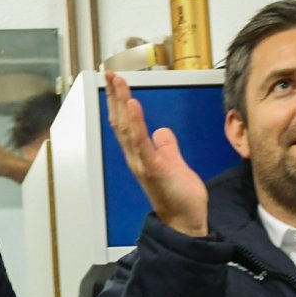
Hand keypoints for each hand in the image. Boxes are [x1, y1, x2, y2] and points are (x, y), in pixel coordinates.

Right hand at [105, 71, 208, 235]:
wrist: (185, 221)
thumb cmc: (179, 197)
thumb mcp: (174, 164)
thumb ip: (167, 147)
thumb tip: (162, 132)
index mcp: (140, 154)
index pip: (125, 123)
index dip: (119, 101)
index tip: (116, 81)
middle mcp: (135, 157)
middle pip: (120, 121)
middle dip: (115, 97)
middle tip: (109, 75)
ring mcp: (141, 162)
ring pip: (126, 128)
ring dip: (121, 104)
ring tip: (118, 84)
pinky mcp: (152, 168)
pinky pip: (141, 143)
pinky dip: (135, 123)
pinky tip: (133, 106)